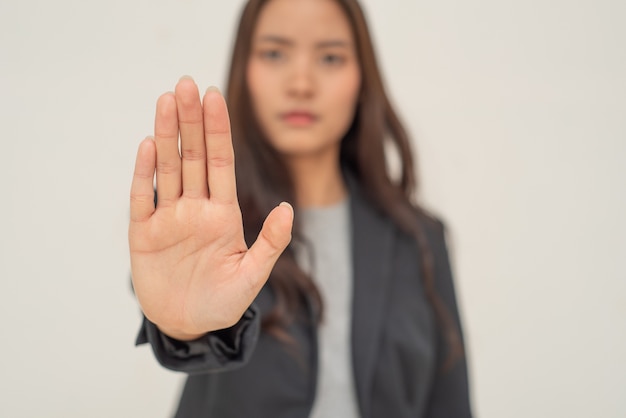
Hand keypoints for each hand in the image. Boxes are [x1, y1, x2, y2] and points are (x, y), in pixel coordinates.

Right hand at [129, 77, 292, 340]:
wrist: (188, 325)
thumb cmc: (222, 302)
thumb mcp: (253, 276)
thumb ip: (270, 243)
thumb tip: (289, 209)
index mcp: (223, 213)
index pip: (221, 163)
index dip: (218, 131)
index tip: (215, 97)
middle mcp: (196, 208)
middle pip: (194, 156)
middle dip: (191, 121)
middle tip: (188, 84)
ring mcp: (169, 218)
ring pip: (168, 168)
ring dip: (166, 135)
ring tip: (166, 100)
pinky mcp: (144, 234)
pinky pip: (143, 198)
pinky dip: (144, 173)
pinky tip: (148, 145)